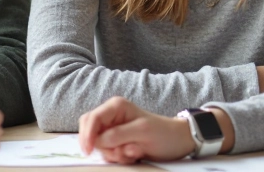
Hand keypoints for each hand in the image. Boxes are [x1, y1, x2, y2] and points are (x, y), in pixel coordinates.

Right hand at [78, 97, 195, 163]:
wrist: (177, 142)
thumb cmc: (162, 132)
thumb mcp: (142, 132)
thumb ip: (118, 135)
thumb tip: (97, 141)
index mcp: (116, 106)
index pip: (92, 118)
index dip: (87, 134)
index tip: (89, 150)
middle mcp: (111, 116)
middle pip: (89, 131)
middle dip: (102, 146)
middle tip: (120, 152)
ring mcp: (112, 130)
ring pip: (98, 145)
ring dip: (114, 153)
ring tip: (134, 152)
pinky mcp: (116, 142)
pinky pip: (106, 152)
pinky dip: (118, 157)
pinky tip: (134, 154)